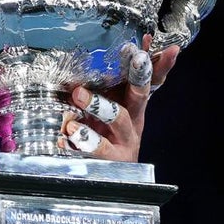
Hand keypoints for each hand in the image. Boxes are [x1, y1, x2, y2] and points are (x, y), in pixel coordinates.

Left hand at [59, 34, 178, 161]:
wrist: (116, 176)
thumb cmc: (111, 134)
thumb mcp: (115, 105)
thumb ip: (111, 84)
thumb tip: (109, 53)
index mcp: (135, 104)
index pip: (151, 79)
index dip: (155, 63)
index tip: (145, 48)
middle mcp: (133, 120)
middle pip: (140, 95)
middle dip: (138, 77)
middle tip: (133, 60)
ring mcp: (123, 140)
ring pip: (118, 119)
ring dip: (100, 105)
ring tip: (78, 94)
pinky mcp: (110, 159)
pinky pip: (96, 148)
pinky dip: (81, 140)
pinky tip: (67, 134)